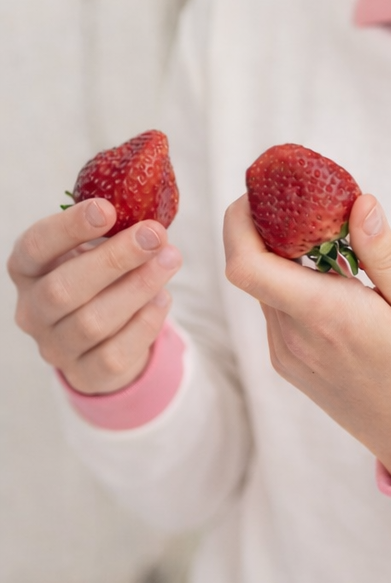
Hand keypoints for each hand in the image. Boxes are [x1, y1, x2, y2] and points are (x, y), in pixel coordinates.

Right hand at [8, 200, 181, 393]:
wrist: (103, 340)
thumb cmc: (100, 280)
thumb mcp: (95, 250)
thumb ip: (114, 233)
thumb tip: (150, 222)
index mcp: (28, 270)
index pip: (35, 248)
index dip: (68, 228)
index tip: (107, 209)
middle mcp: (32, 311)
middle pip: (62, 290)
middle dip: (114, 259)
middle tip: (154, 235)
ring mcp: (55, 346)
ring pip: (91, 322)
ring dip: (137, 287)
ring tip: (169, 260)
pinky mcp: (84, 374)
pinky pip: (114, 354)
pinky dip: (144, 323)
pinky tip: (162, 298)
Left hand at [223, 194, 390, 482]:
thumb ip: (386, 254)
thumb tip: (359, 201)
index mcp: (328, 318)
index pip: (246, 264)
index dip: (240, 220)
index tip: (268, 189)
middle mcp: (296, 339)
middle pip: (251, 267)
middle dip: (269, 225)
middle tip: (312, 198)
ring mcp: (290, 356)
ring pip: (264, 287)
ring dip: (284, 254)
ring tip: (334, 234)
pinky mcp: (294, 366)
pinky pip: (277, 310)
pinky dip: (293, 281)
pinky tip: (337, 274)